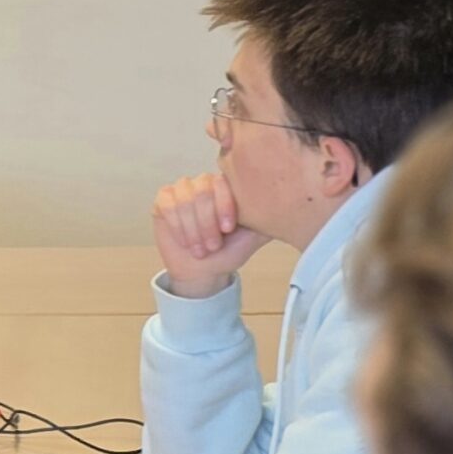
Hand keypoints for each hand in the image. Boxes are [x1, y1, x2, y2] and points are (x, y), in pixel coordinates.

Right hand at [151, 170, 269, 298]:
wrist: (203, 270)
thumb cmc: (227, 252)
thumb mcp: (252, 237)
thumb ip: (266, 219)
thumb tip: (290, 207)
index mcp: (226, 187)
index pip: (222, 182)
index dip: (224, 206)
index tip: (228, 230)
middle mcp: (203, 183)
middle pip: (201, 192)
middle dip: (207, 224)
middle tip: (212, 246)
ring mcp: (181, 190)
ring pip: (184, 200)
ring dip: (192, 229)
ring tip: (199, 249)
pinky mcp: (163, 201)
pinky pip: (167, 205)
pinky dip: (177, 226)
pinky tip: (185, 240)